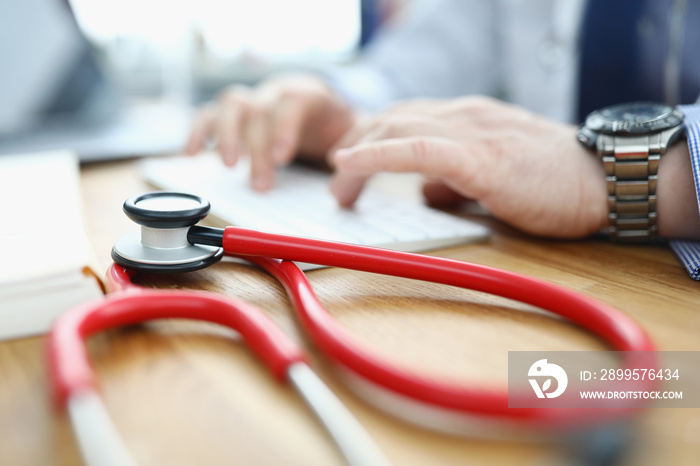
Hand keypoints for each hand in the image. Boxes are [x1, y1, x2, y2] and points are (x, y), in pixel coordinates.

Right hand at [186, 74, 354, 189]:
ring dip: (226, 136)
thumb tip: (349, 177)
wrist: (323, 109)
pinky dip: (197, 131)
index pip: (291, 103)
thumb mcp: (352, 135)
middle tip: (261, 184)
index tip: (281, 158)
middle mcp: (276, 92)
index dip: (283, 129)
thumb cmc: (336, 127)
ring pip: (232, 105)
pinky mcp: (234, 114)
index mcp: (308, 94)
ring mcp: (254, 100)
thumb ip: (352, 152)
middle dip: (256, 148)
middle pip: (259, 109)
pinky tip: (191, 153)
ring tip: (229, 167)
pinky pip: (209, 115)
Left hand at [329, 96, 608, 237]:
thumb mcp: (496, 178)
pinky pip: (418, 149)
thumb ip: (457, 182)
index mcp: (469, 120)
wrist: (607, 181)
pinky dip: (378, 154)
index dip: (372, 142)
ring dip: (359, 156)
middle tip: (339, 191)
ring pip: (398, 127)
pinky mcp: (481, 158)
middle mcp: (465, 117)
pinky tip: (348, 164)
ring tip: (339, 189)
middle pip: (393, 119)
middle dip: (358, 150)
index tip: (349, 169)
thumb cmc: (557, 183)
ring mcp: (473, 132)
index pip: (407, 119)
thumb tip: (427, 195)